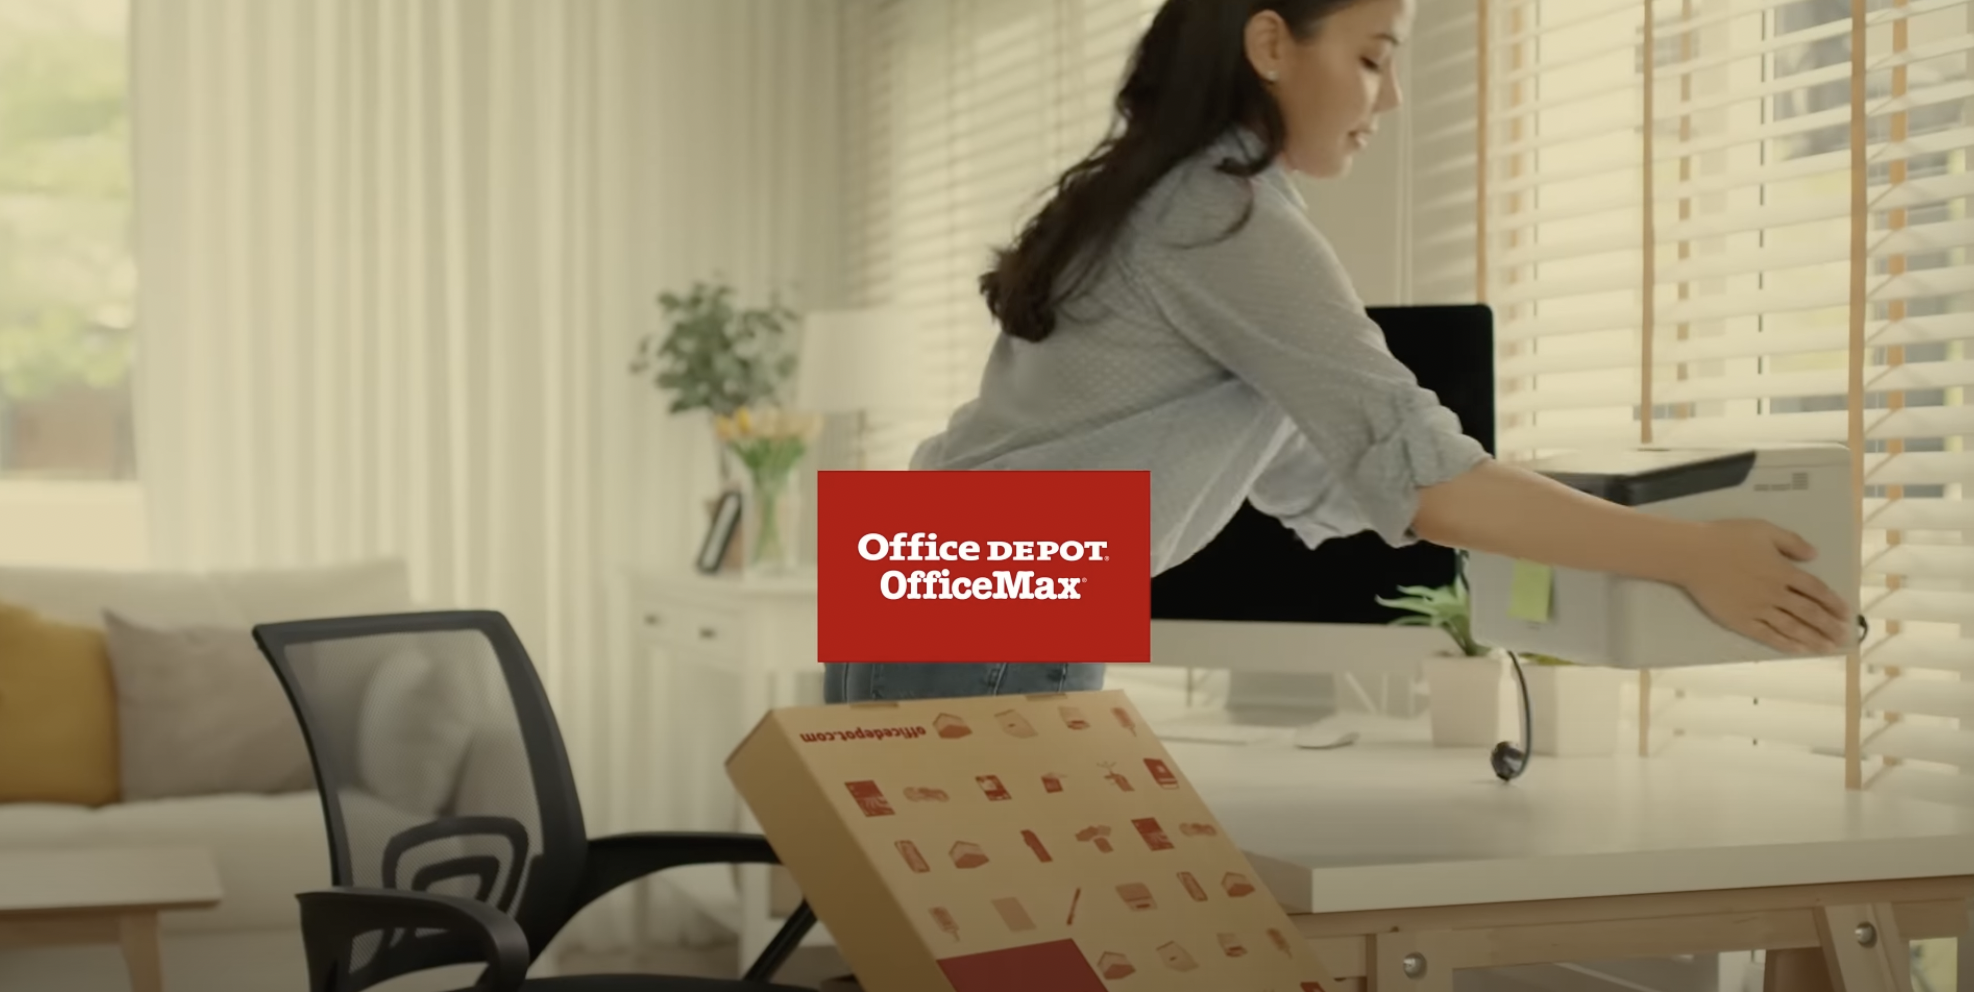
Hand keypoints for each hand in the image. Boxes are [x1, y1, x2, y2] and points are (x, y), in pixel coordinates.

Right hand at [1674, 519, 1852, 654]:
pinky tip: (1797, 650)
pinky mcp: (1741, 620)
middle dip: (1828, 626)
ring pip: (1792, 628)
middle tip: (1843, 638)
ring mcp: (1758, 609)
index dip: (1834, 603)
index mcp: (1783, 571)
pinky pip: (1767, 635)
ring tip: (1827, 648)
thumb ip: (1792, 542)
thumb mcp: (1764, 529)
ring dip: (1812, 639)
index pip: (1816, 590)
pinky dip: (1785, 644)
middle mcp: (1775, 593)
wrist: (1692, 555)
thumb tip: (1815, 555)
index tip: (1847, 614)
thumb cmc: (1726, 538)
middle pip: (1809, 613)